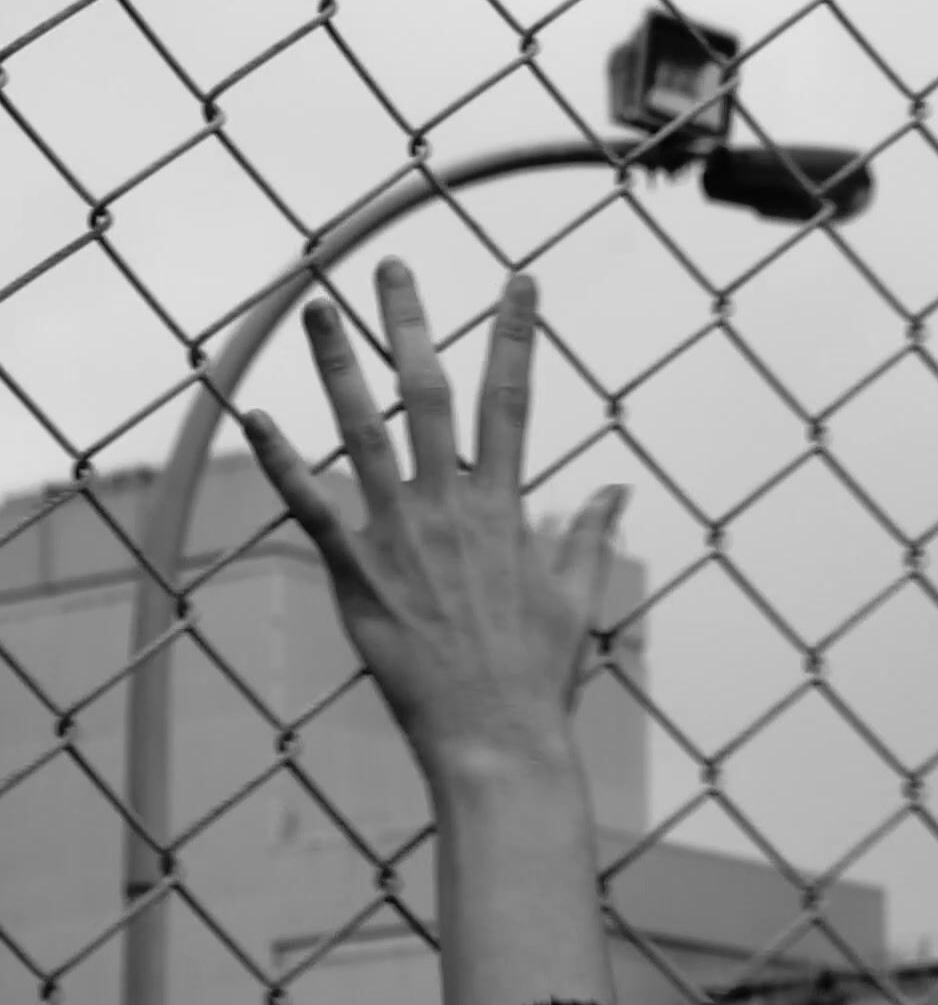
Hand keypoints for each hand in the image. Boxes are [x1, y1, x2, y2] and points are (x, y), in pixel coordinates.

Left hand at [242, 258, 627, 782]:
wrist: (495, 736)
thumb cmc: (539, 672)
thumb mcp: (579, 597)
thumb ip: (591, 535)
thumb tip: (614, 489)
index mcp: (507, 508)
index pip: (514, 400)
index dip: (518, 334)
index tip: (520, 280)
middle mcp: (451, 507)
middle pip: (428, 393)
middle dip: (409, 324)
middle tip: (391, 268)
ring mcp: (400, 536)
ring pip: (362, 431)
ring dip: (336, 365)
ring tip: (314, 308)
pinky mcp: (356, 573)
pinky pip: (309, 506)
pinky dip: (281, 461)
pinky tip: (255, 416)